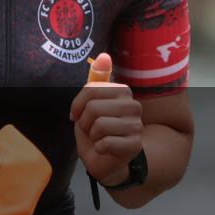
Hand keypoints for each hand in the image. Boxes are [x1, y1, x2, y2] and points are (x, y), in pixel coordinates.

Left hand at [71, 59, 142, 185]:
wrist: (102, 158)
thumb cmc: (95, 129)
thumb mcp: (90, 102)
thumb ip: (96, 80)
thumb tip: (104, 55)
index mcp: (122, 91)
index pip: (90, 90)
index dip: (78, 105)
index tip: (79, 114)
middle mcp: (133, 105)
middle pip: (94, 108)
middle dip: (84, 122)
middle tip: (90, 129)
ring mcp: (137, 125)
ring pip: (100, 125)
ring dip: (92, 135)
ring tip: (98, 138)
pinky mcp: (135, 145)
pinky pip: (106, 142)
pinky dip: (99, 148)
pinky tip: (105, 148)